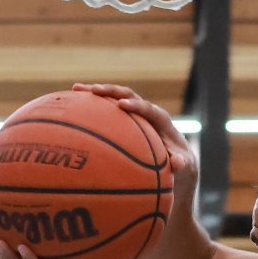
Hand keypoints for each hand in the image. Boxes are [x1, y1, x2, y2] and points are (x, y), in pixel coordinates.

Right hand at [72, 83, 197, 209]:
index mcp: (162, 122)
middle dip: (112, 91)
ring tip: (75, 88)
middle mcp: (147, 114)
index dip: (136, 106)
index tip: (122, 105)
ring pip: (115, 101)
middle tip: (94, 90)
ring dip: (97, 94)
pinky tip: (72, 108)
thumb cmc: (180, 169)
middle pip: (129, 96)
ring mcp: (134, 117)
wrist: (176, 167)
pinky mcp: (124, 123)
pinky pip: (107, 114)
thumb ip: (181, 164)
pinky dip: (92, 109)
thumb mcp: (185, 170)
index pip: (149, 110)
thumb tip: (179, 163)